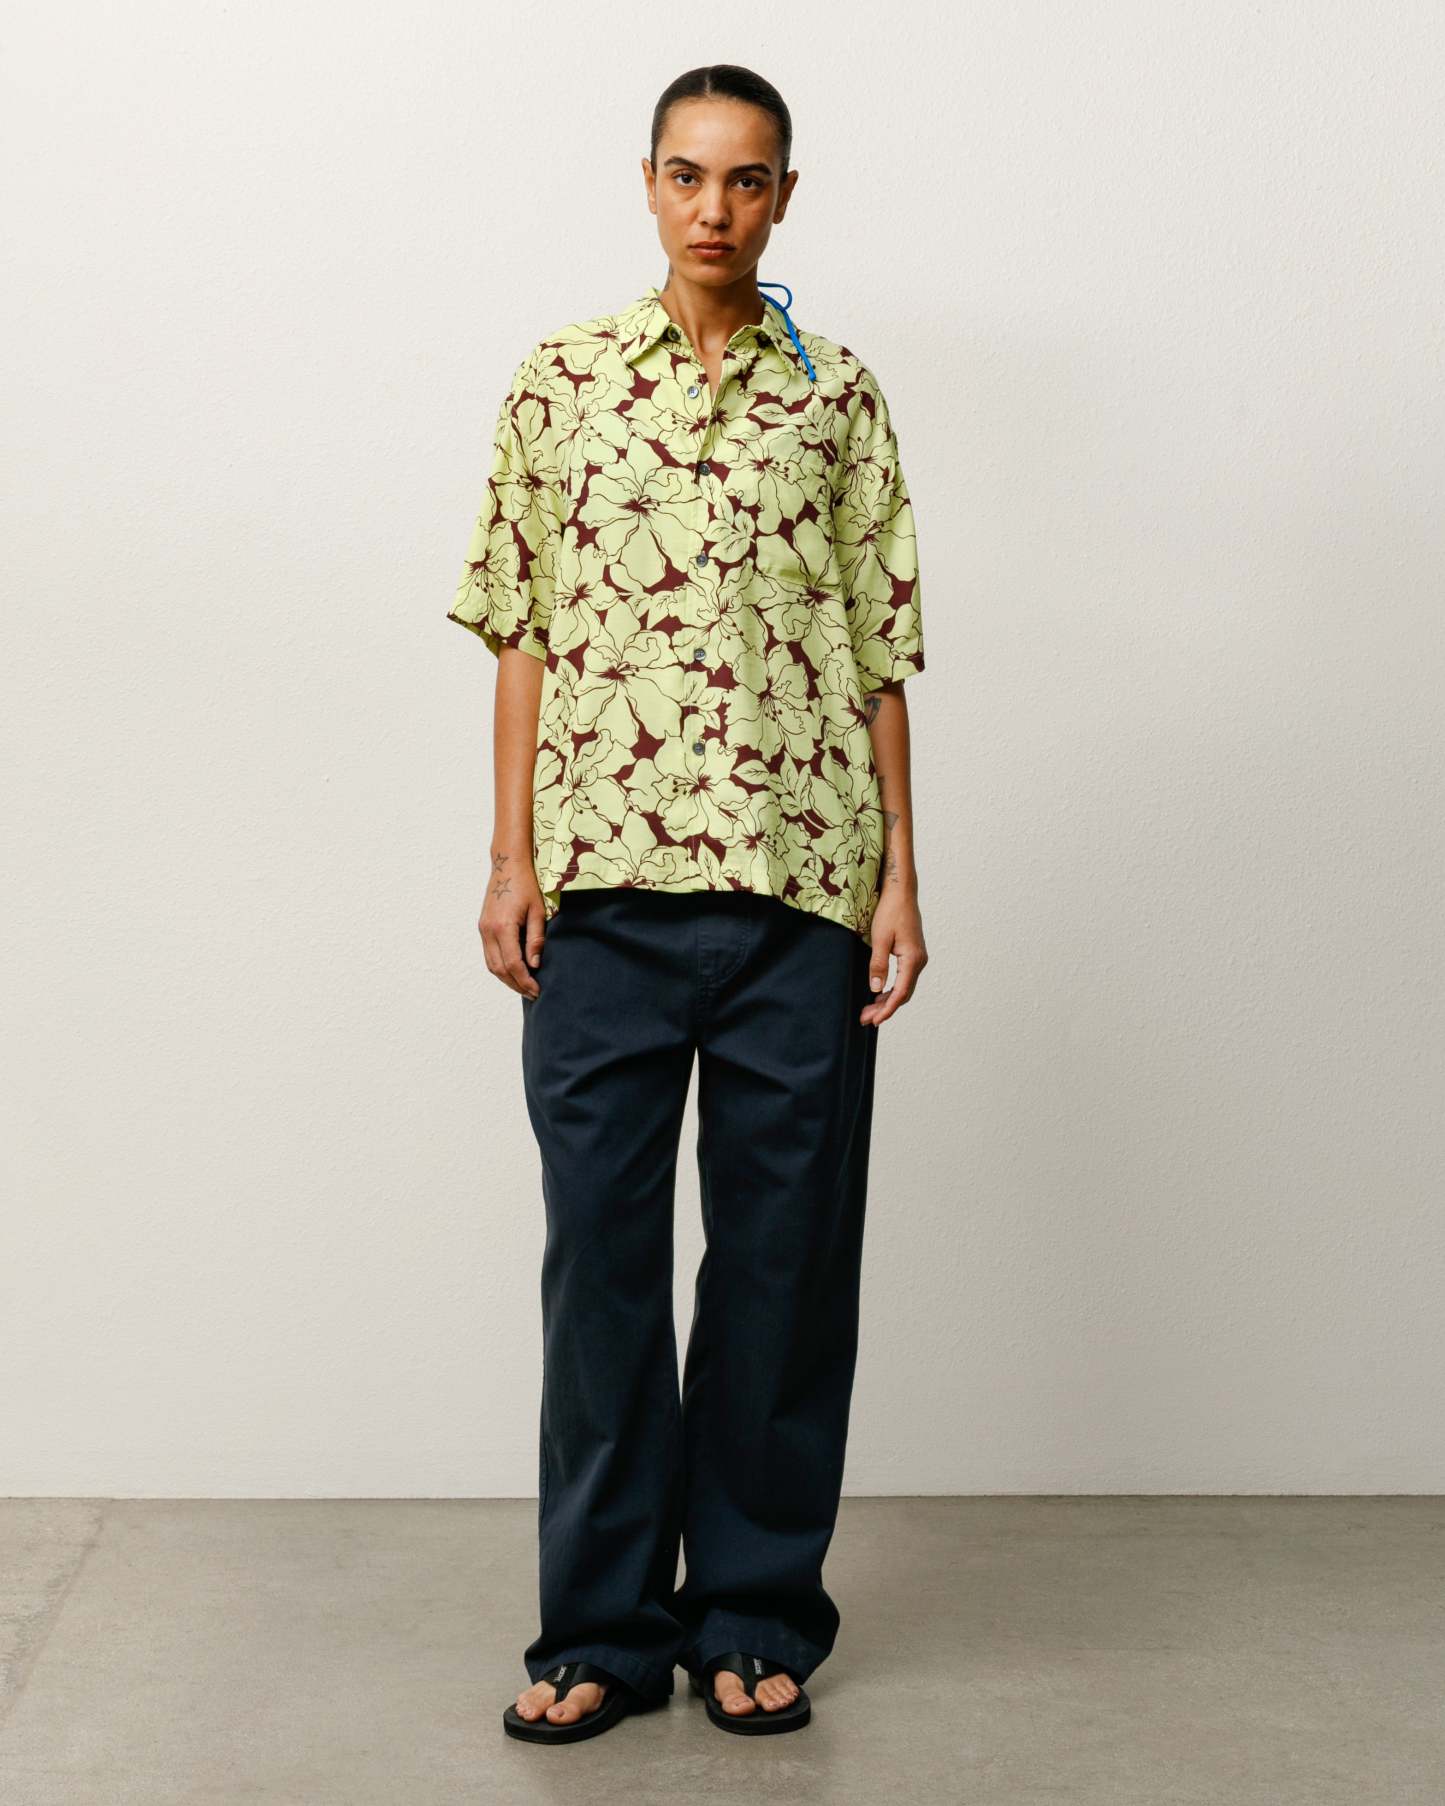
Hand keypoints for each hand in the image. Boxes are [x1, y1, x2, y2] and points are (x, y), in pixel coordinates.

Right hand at [478, 855, 546, 996]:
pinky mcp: (483, 927)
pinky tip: (513, 972)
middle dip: (516, 984)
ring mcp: (483, 929)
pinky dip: (500, 967)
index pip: (512, 964)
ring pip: (491, 965)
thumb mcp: (538, 911)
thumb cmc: (526, 885)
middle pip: (499, 969)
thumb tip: (535, 965)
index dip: (525, 981)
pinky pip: (489, 955)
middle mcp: (488, 931)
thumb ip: (536, 939)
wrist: (507, 864)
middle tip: (533, 994)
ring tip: (524, 987)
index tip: (537, 990)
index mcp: (503, 927)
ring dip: (506, 979)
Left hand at [862, 889, 926, 1025]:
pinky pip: (904, 978)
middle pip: (903, 994)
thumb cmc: (890, 911)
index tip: (873, 1020)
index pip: (900, 993)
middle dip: (885, 1008)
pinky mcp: (913, 954)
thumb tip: (875, 989)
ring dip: (888, 1000)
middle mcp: (919, 961)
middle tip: (865, 1018)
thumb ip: (878, 965)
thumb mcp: (880, 938)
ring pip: (904, 987)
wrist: (901, 892)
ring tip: (869, 1010)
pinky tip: (879, 993)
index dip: (887, 1009)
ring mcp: (918, 958)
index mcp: (913, 959)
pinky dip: (892, 989)